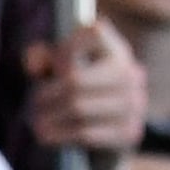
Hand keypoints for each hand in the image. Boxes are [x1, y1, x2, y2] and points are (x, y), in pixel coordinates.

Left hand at [23, 19, 148, 156]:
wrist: (110, 134)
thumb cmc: (78, 91)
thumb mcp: (57, 70)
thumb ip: (42, 58)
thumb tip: (34, 63)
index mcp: (117, 49)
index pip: (94, 32)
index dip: (65, 48)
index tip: (54, 67)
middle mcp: (131, 73)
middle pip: (76, 80)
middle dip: (47, 94)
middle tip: (34, 103)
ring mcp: (135, 103)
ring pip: (78, 109)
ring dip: (50, 117)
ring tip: (36, 123)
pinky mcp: (130, 131)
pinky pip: (86, 133)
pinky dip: (61, 135)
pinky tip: (46, 137)